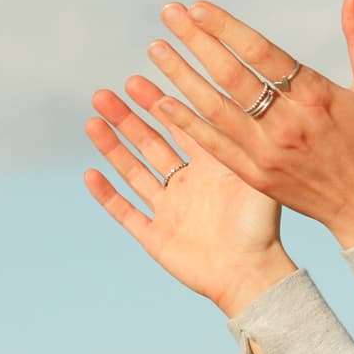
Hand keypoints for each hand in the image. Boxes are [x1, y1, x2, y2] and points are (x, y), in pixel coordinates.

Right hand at [82, 76, 296, 317]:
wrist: (252, 275)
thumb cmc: (262, 227)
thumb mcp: (254, 175)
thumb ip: (240, 140)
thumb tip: (233, 96)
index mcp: (209, 167)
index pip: (178, 125)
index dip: (157, 103)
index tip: (137, 78)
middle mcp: (186, 184)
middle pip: (149, 143)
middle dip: (126, 119)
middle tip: (105, 94)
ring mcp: (169, 210)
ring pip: (133, 171)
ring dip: (112, 147)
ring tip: (93, 121)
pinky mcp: (156, 237)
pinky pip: (125, 212)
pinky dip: (107, 194)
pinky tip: (91, 174)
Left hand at [146, 0, 353, 249]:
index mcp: (317, 98)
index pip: (262, 54)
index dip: (226, 28)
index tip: (198, 7)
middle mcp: (287, 124)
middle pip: (231, 76)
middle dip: (196, 42)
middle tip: (168, 13)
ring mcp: (267, 153)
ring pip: (214, 109)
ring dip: (181, 77)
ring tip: (155, 50)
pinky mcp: (256, 176)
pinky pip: (214, 146)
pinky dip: (187, 124)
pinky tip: (162, 102)